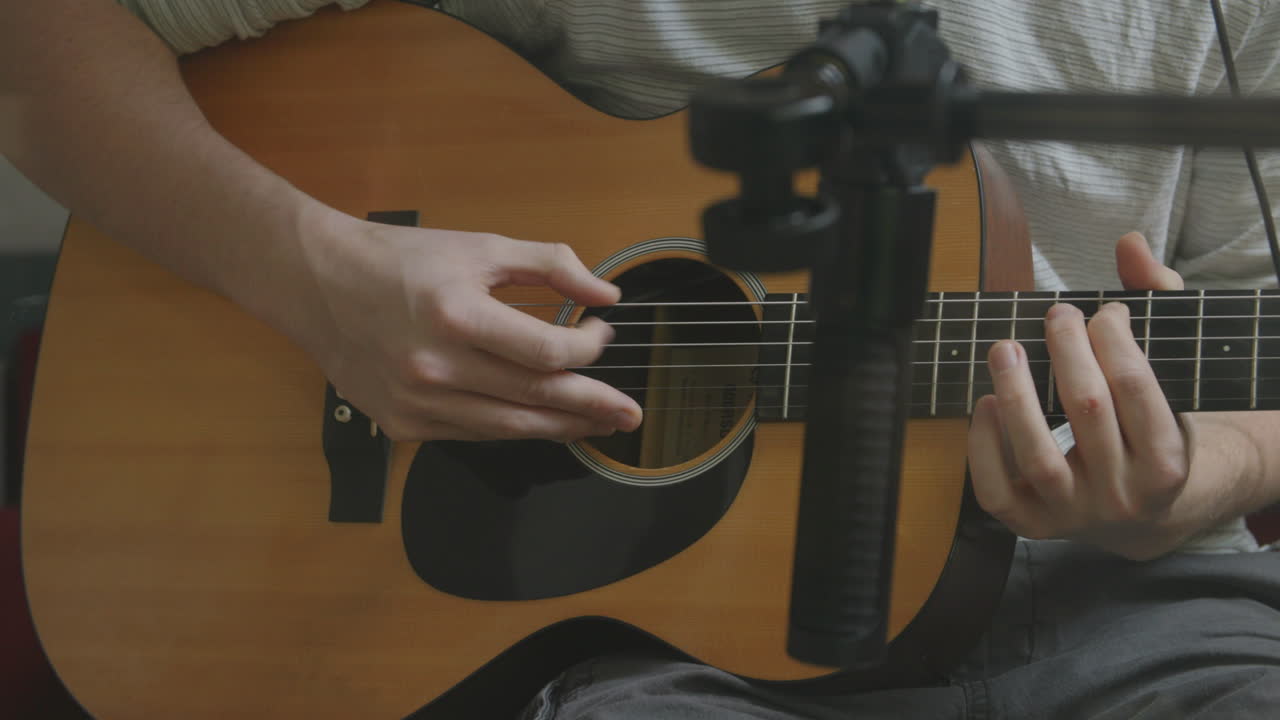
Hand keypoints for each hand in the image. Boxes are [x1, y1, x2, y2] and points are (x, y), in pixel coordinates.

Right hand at [292, 213, 642, 442]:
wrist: (318, 283)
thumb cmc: (401, 260)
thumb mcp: (481, 246)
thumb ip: (551, 264)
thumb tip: (607, 294)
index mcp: (457, 315)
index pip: (547, 352)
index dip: (588, 349)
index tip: (601, 334)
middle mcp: (436, 367)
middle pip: (535, 399)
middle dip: (592, 406)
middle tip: (630, 414)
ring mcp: (417, 403)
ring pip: (509, 428)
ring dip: (560, 427)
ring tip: (595, 424)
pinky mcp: (402, 425)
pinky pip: (474, 435)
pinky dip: (512, 428)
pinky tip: (538, 421)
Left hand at [968, 232, 1197, 558]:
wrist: (1139, 511)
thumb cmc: (1147, 423)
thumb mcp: (1168, 368)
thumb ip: (1155, 301)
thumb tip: (1129, 243)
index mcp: (1167, 462)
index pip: (1137, 391)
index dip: (1114, 342)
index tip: (1103, 312)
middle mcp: (1123, 495)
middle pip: (1087, 413)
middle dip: (1067, 352)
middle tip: (1055, 315)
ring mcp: (1073, 514)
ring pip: (1038, 456)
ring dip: (1016, 394)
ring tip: (1004, 349)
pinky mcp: (1030, 524)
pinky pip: (996, 489)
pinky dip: (983, 445)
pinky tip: (982, 401)